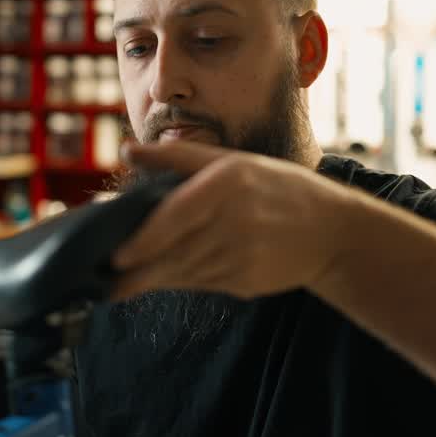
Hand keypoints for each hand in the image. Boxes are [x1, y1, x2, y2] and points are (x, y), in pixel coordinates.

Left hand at [111, 141, 352, 300]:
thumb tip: (126, 151)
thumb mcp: (231, 162)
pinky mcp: (247, 283)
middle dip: (136, 270)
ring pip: (184, 273)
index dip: (146, 239)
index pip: (178, 215)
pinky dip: (176, 283)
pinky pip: (201, 284)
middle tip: (102, 279)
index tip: (116, 254)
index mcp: (230, 182)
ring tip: (116, 286)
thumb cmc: (274, 187)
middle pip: (175, 251)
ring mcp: (244, 256)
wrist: (332, 231)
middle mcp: (238, 220)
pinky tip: (155, 281)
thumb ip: (177, 158)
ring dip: (149, 280)